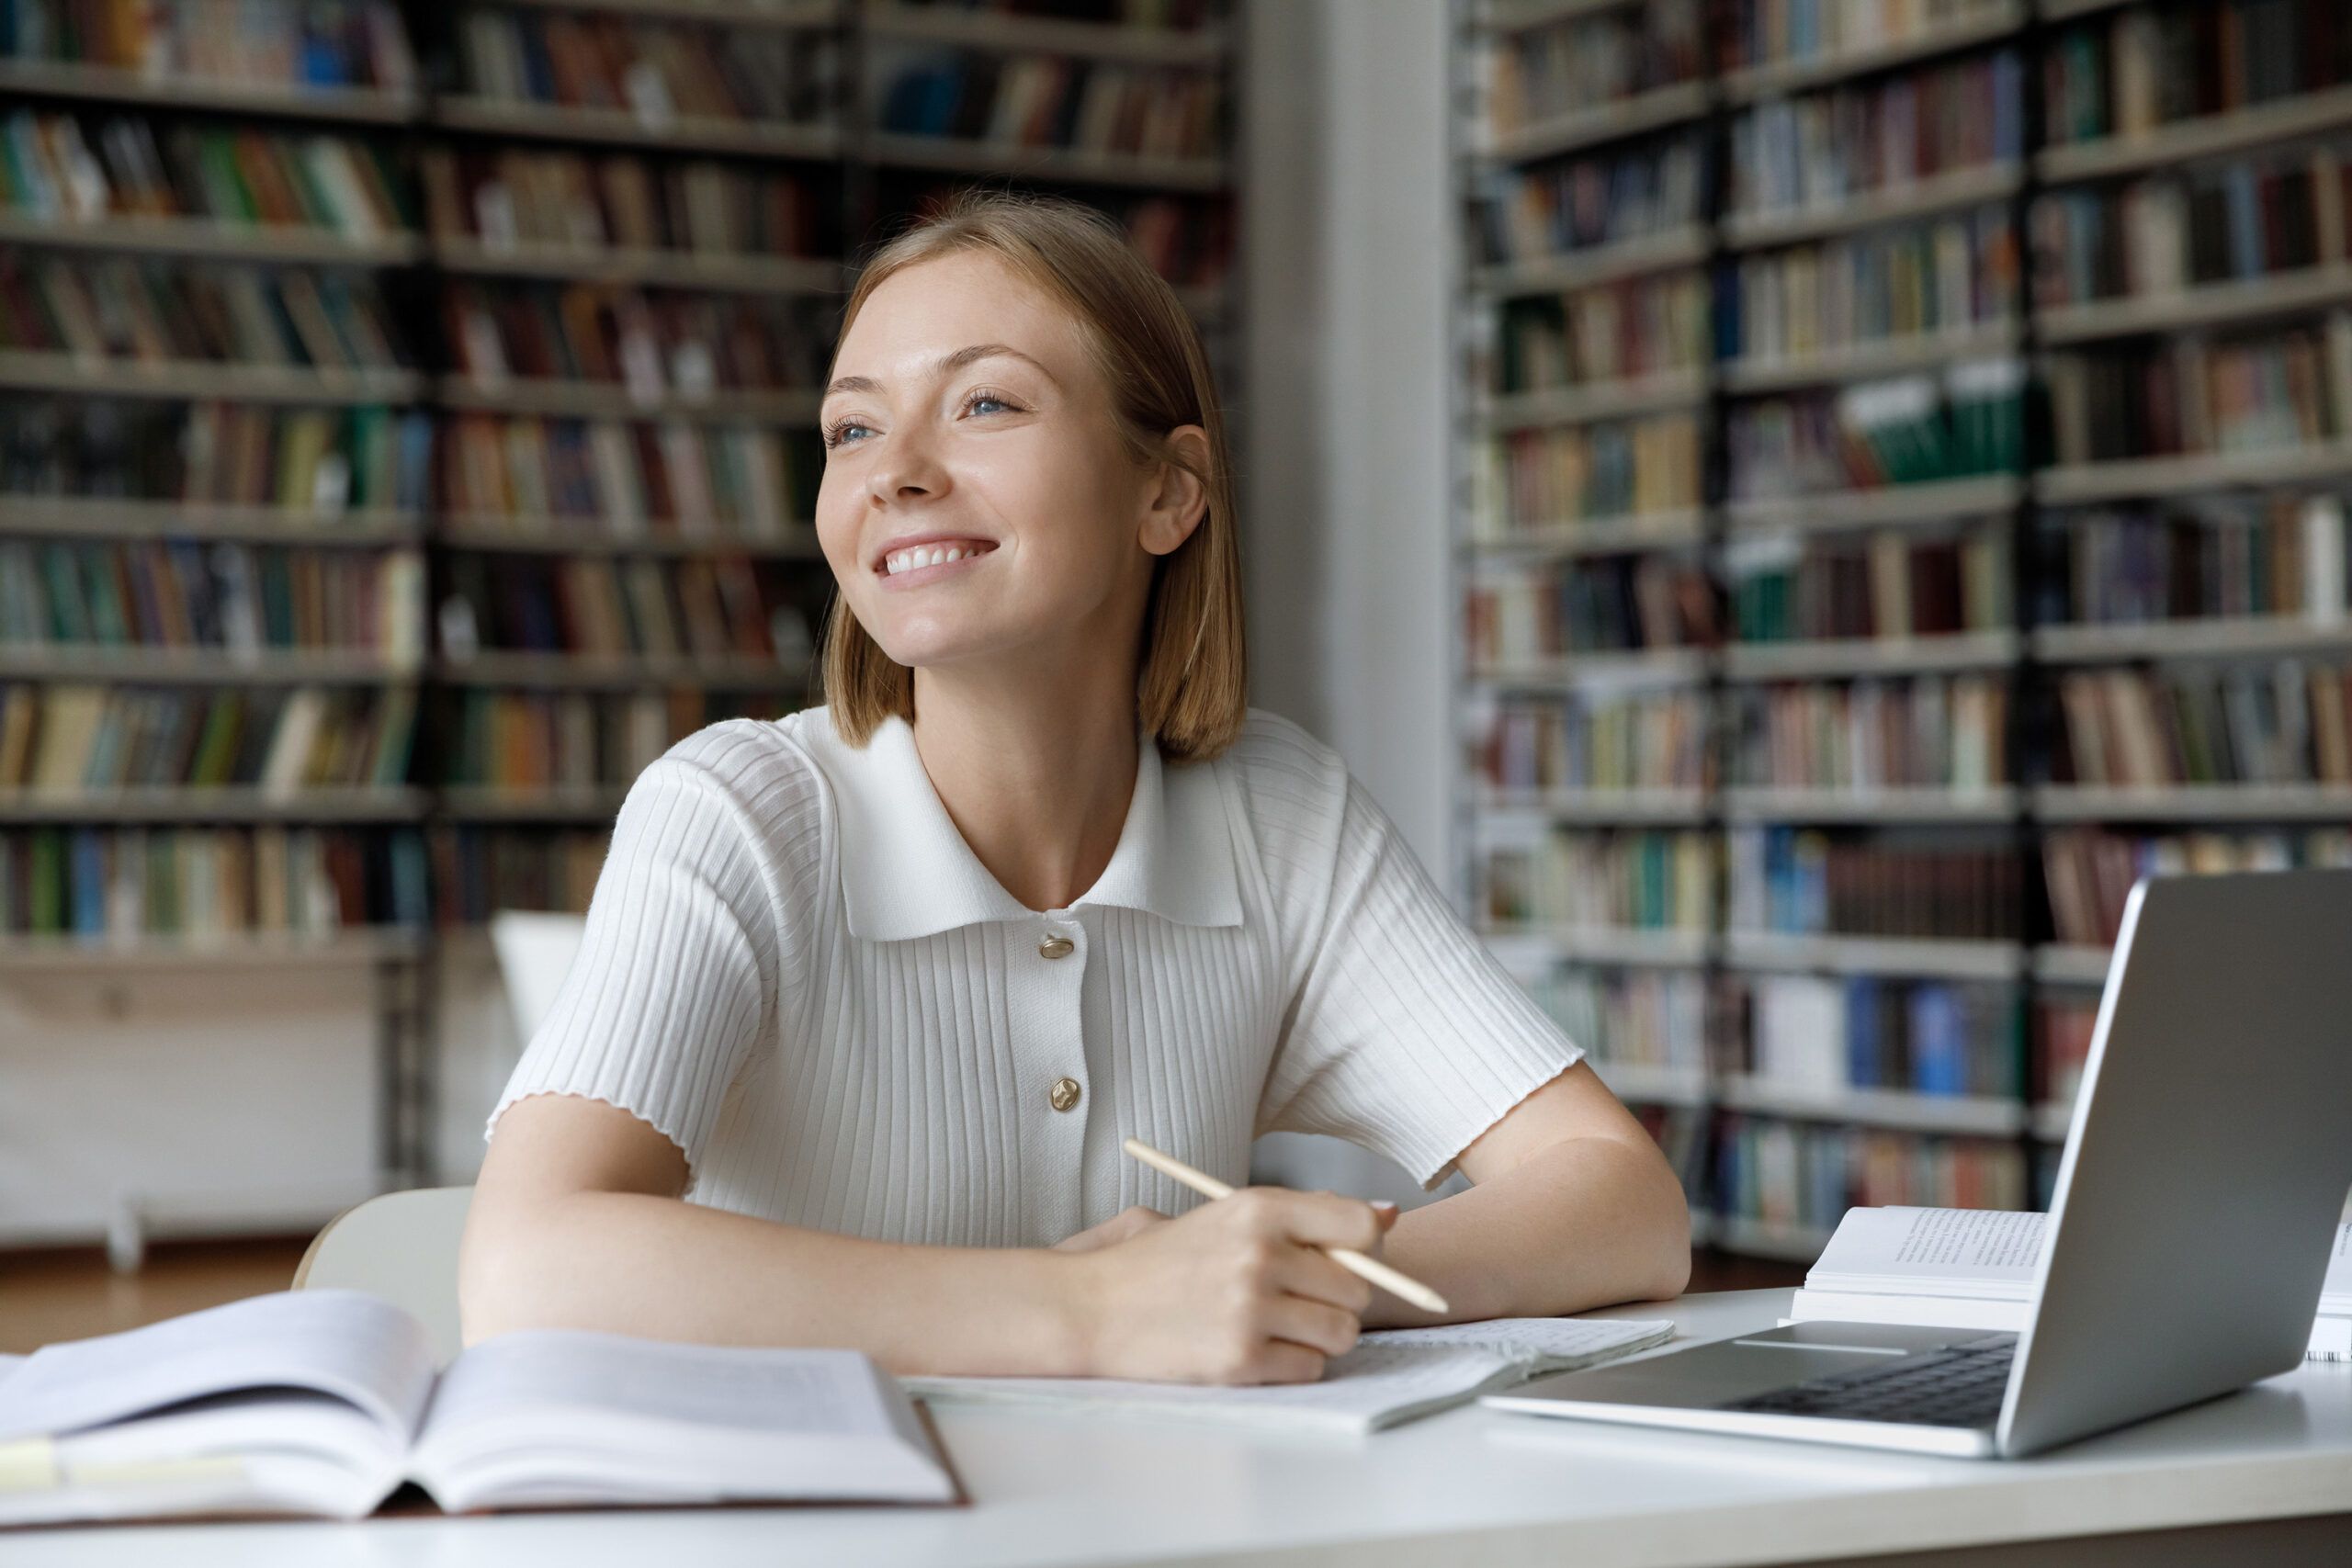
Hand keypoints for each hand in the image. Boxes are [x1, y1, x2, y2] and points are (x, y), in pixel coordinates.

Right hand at [1068, 1188, 1401, 1384]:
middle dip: (1336, 1299)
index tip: (1345, 1258)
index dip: (1364, 1247)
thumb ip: (1306, 1214)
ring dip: (1319, 1336)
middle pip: (1357, 1288)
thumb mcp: (1226, 1216)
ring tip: (1277, 1326)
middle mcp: (1260, 1255)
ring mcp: (1251, 1310)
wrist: (1091, 1307)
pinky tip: (1255, 1349)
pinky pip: (1310, 1369)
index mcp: (1258, 1209)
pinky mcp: (1241, 1360)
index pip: (1360, 1226)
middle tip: (1296, 1299)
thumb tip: (1388, 1215)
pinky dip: (1292, 1365)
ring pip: (1341, 1333)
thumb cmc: (1161, 1262)